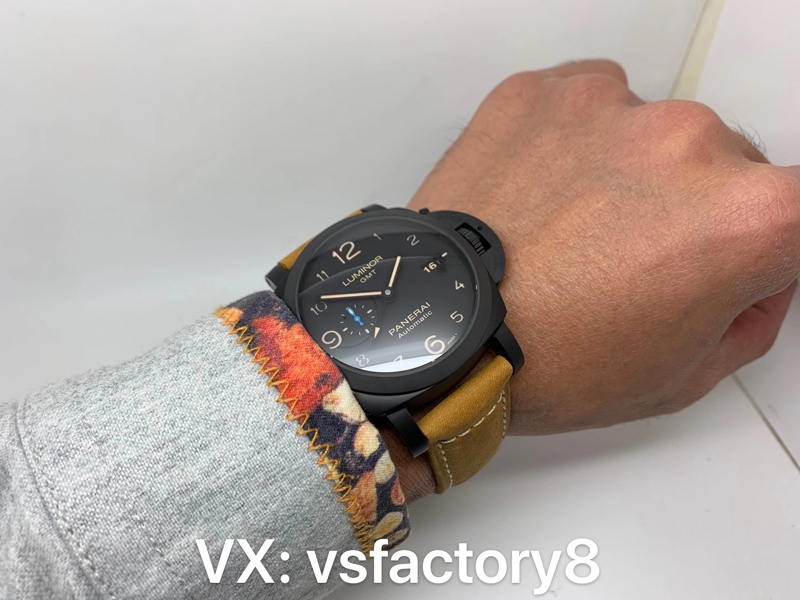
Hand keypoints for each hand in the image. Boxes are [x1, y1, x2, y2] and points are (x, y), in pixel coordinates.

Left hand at [407, 59, 799, 435]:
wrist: (439, 334)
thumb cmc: (547, 363)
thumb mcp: (682, 375)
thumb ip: (750, 315)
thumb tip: (760, 275)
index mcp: (747, 217)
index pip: (796, 211)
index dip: (759, 248)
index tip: (721, 267)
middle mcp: (688, 142)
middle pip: (723, 164)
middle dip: (690, 208)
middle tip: (624, 260)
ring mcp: (610, 107)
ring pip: (650, 132)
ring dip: (627, 172)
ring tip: (567, 230)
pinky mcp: (543, 92)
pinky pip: (586, 107)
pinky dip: (574, 143)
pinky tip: (538, 196)